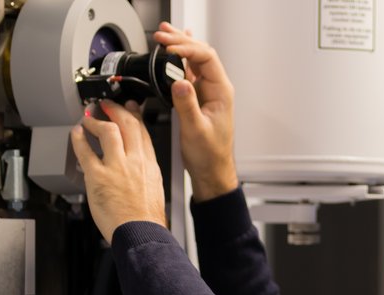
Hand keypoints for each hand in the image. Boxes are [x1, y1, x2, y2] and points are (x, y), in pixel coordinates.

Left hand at [70, 100, 166, 242]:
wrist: (140, 234)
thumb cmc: (146, 220)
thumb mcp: (153, 190)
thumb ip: (144, 174)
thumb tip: (136, 169)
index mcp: (150, 165)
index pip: (142, 132)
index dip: (134, 116)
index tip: (129, 109)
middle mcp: (135, 161)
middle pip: (127, 124)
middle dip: (116, 110)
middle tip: (106, 105)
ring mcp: (116, 167)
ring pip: (108, 130)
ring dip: (95, 120)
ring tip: (88, 119)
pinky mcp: (98, 176)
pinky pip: (85, 150)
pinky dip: (79, 138)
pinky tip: (77, 134)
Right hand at [154, 23, 237, 200]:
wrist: (211, 171)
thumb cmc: (209, 155)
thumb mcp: (195, 130)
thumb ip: (187, 105)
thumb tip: (180, 82)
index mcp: (221, 92)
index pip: (206, 58)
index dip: (187, 48)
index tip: (169, 47)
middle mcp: (215, 89)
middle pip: (200, 54)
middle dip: (181, 41)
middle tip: (162, 35)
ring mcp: (206, 93)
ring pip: (193, 62)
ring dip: (179, 47)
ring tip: (164, 35)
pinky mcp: (196, 99)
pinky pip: (188, 73)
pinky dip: (178, 61)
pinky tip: (173, 52)